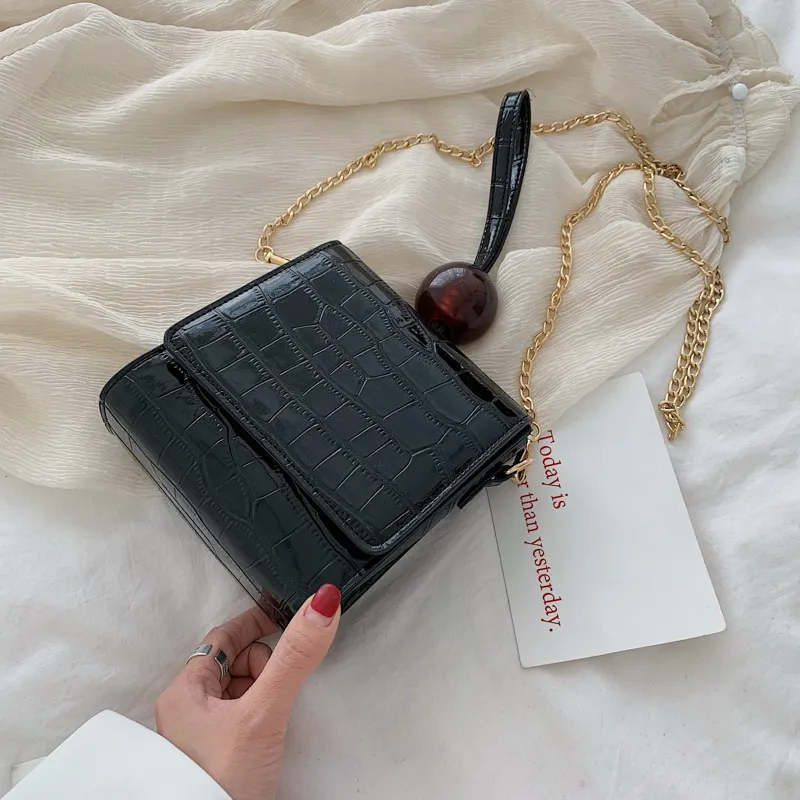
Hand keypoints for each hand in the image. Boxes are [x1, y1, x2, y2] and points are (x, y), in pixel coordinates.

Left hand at [155, 585, 340, 799]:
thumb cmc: (222, 783)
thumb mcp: (264, 712)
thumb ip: (294, 658)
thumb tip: (321, 604)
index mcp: (184, 692)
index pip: (223, 638)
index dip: (256, 624)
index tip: (286, 616)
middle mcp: (189, 711)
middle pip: (235, 662)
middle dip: (265, 663)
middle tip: (281, 686)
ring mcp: (204, 737)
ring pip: (242, 691)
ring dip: (266, 689)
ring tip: (276, 715)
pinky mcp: (221, 758)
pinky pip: (246, 717)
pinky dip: (264, 713)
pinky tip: (273, 730)